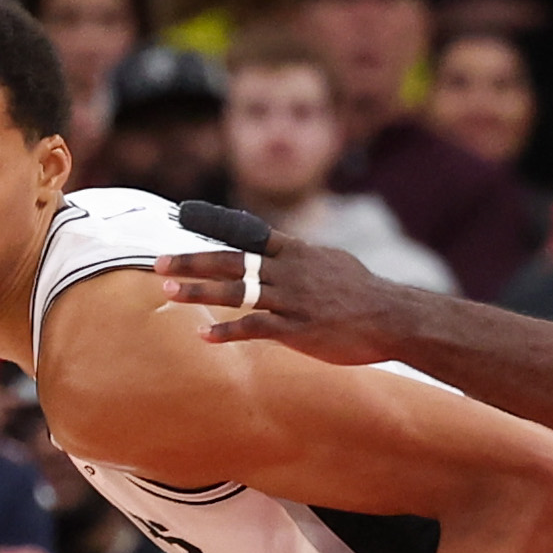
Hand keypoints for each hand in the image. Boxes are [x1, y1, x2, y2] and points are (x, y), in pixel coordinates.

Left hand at [164, 226, 401, 358]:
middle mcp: (289, 271)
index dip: (212, 225)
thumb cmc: (363, 292)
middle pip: (231, 261)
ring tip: (168, 292)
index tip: (182, 217)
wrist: (393, 318)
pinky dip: (227, 331)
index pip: (246, 233)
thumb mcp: (331, 261)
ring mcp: (292, 299)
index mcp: (296, 251)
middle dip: (192, 261)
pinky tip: (203, 335)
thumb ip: (300, 256)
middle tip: (159, 263)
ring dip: (199, 292)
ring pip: (237, 293)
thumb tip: (280, 248)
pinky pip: (255, 328)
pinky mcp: (297, 329)